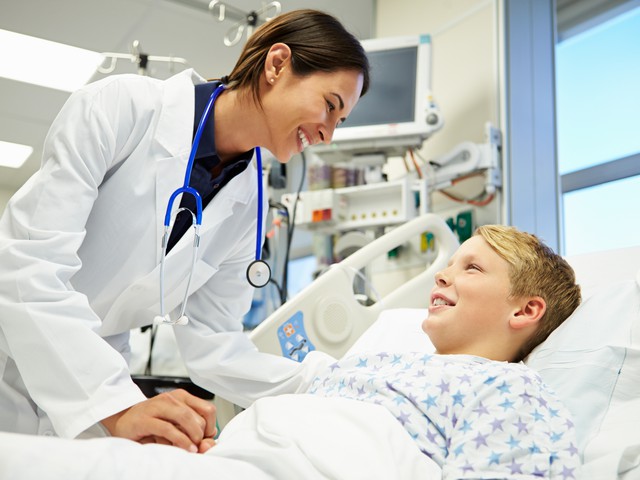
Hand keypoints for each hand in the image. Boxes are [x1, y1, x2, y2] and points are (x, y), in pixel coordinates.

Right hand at [101, 389, 216, 452]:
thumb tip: (210, 440)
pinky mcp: (145, 419)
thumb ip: (193, 431)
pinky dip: (181, 440)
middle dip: (201, 435)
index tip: (204, 438)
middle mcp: (171, 398)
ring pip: (185, 418)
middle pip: (199, 416)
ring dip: (193, 436)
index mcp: (182, 397)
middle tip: (197, 447)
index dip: (211, 426)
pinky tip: (186, 449)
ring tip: (193, 449)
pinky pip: (168, 429)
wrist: (123, 420)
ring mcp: (157, 406)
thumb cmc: (151, 423)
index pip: (208, 410)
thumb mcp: (175, 425)